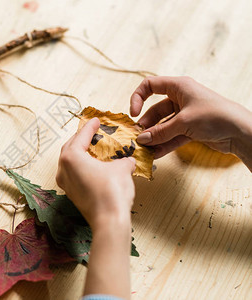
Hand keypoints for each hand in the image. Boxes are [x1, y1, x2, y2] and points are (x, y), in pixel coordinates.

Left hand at [56, 117, 135, 228]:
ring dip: (80, 154)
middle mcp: (63, 169)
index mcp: (71, 157)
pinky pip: (74, 174)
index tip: (95, 121)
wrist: (109, 220)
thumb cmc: (112, 192)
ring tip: (93, 149)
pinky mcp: (71, 194)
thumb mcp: (122, 169)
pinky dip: (82, 166)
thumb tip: (128, 161)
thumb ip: (123, 160)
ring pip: (70, 162)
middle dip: (81, 139)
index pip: (80, 136)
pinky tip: (93, 166)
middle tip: (92, 133)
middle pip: (70, 148)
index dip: (90, 127)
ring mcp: (65, 183)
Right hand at [130, 76, 251, 166]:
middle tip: (137, 139)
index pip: (150, 85)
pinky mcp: (191, 129)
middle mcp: (181, 98)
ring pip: (163, 126)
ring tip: (144, 150)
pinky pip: (172, 136)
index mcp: (179, 86)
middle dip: (146, 125)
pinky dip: (164, 144)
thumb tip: (142, 139)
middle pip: (155, 110)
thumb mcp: (183, 122)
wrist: (241, 132)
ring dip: (154, 137)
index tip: (133, 113)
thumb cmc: (215, 116)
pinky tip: (155, 155)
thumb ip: (161, 132)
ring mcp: (185, 115)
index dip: (138, 98)